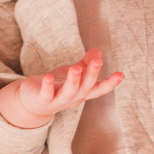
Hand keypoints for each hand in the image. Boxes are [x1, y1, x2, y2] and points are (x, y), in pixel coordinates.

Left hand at [0, 50, 123, 128]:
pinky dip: (48, 87)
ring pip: (68, 93)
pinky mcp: (42, 100)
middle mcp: (73, 98)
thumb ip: (86, 63)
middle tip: (97, 61)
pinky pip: (46, 95)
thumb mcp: (73, 73)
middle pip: (85, 88)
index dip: (110, 83)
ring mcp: (58, 101)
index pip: (99, 89)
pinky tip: (48, 77)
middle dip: (91, 74)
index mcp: (82, 92)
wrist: (33, 103)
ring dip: (73, 80)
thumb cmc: (57, 85)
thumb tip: (98, 50)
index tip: (121, 74)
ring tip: (75, 68)